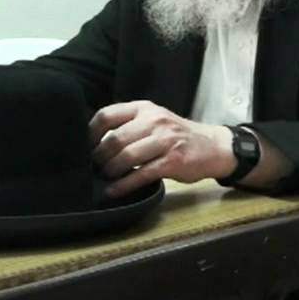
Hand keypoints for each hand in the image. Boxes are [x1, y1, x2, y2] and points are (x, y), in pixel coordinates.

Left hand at [89, 100, 235, 197]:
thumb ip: (129, 125)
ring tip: (106, 178)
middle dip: (99, 157)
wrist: (213, 146)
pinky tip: (114, 191)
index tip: (85, 148)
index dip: (90, 133)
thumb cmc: (176, 135)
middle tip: (95, 168)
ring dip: (110, 171)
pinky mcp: (173, 161)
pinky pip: (141, 174)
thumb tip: (93, 143)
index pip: (107, 115)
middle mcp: (155, 121)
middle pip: (114, 138)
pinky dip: (124, 185)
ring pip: (126, 156)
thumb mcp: (154, 120)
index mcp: (145, 108)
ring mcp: (165, 140)